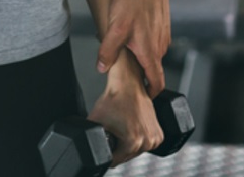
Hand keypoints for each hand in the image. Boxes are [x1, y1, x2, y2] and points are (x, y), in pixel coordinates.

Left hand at [88, 51, 163, 165]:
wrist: (128, 85)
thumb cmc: (114, 98)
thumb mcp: (95, 119)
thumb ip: (89, 136)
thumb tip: (84, 144)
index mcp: (133, 142)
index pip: (116, 160)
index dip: (107, 155)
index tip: (105, 148)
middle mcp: (147, 142)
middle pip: (127, 156)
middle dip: (118, 149)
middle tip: (113, 135)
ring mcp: (155, 138)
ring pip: (136, 151)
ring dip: (128, 145)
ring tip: (122, 129)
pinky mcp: (159, 134)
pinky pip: (146, 144)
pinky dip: (139, 139)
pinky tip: (132, 127)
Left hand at [97, 0, 169, 96]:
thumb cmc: (132, 1)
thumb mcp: (115, 28)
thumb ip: (108, 51)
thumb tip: (102, 68)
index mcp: (151, 52)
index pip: (157, 82)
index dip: (150, 92)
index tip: (142, 96)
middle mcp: (161, 46)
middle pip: (153, 68)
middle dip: (141, 72)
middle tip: (126, 69)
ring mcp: (163, 35)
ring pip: (153, 52)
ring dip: (141, 54)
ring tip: (125, 47)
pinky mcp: (162, 24)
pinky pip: (154, 39)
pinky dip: (144, 40)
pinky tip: (132, 30)